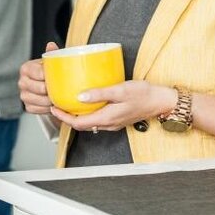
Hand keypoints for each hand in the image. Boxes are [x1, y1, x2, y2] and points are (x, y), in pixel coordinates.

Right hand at [19, 41, 57, 114]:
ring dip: (52, 101)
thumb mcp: (50, 62)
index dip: (51, 77)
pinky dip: (48, 109)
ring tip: (60, 98)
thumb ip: (52, 54)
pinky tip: (54, 105)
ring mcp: (23, 95)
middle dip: (53, 90)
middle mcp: (22, 81)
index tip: (61, 78)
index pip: (39, 73)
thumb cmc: (48, 72)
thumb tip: (51, 45)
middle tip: (63, 90)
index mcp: (26, 68)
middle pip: (40, 88)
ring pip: (40, 101)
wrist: (44, 85)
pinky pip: (39, 110)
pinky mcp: (27, 106)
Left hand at [50, 81, 176, 131]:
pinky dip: (87, 113)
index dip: (63, 117)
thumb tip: (80, 96)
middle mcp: (108, 124)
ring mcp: (113, 123)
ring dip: (77, 115)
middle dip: (67, 116)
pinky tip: (86, 102)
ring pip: (89, 122)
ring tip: (67, 103)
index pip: (78, 123)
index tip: (53, 107)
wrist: (161, 101)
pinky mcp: (117, 118)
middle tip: (56, 104)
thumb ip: (100, 93)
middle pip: (82, 124)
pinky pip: (97, 118)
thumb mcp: (120, 90)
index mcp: (107, 118)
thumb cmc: (144, 94)